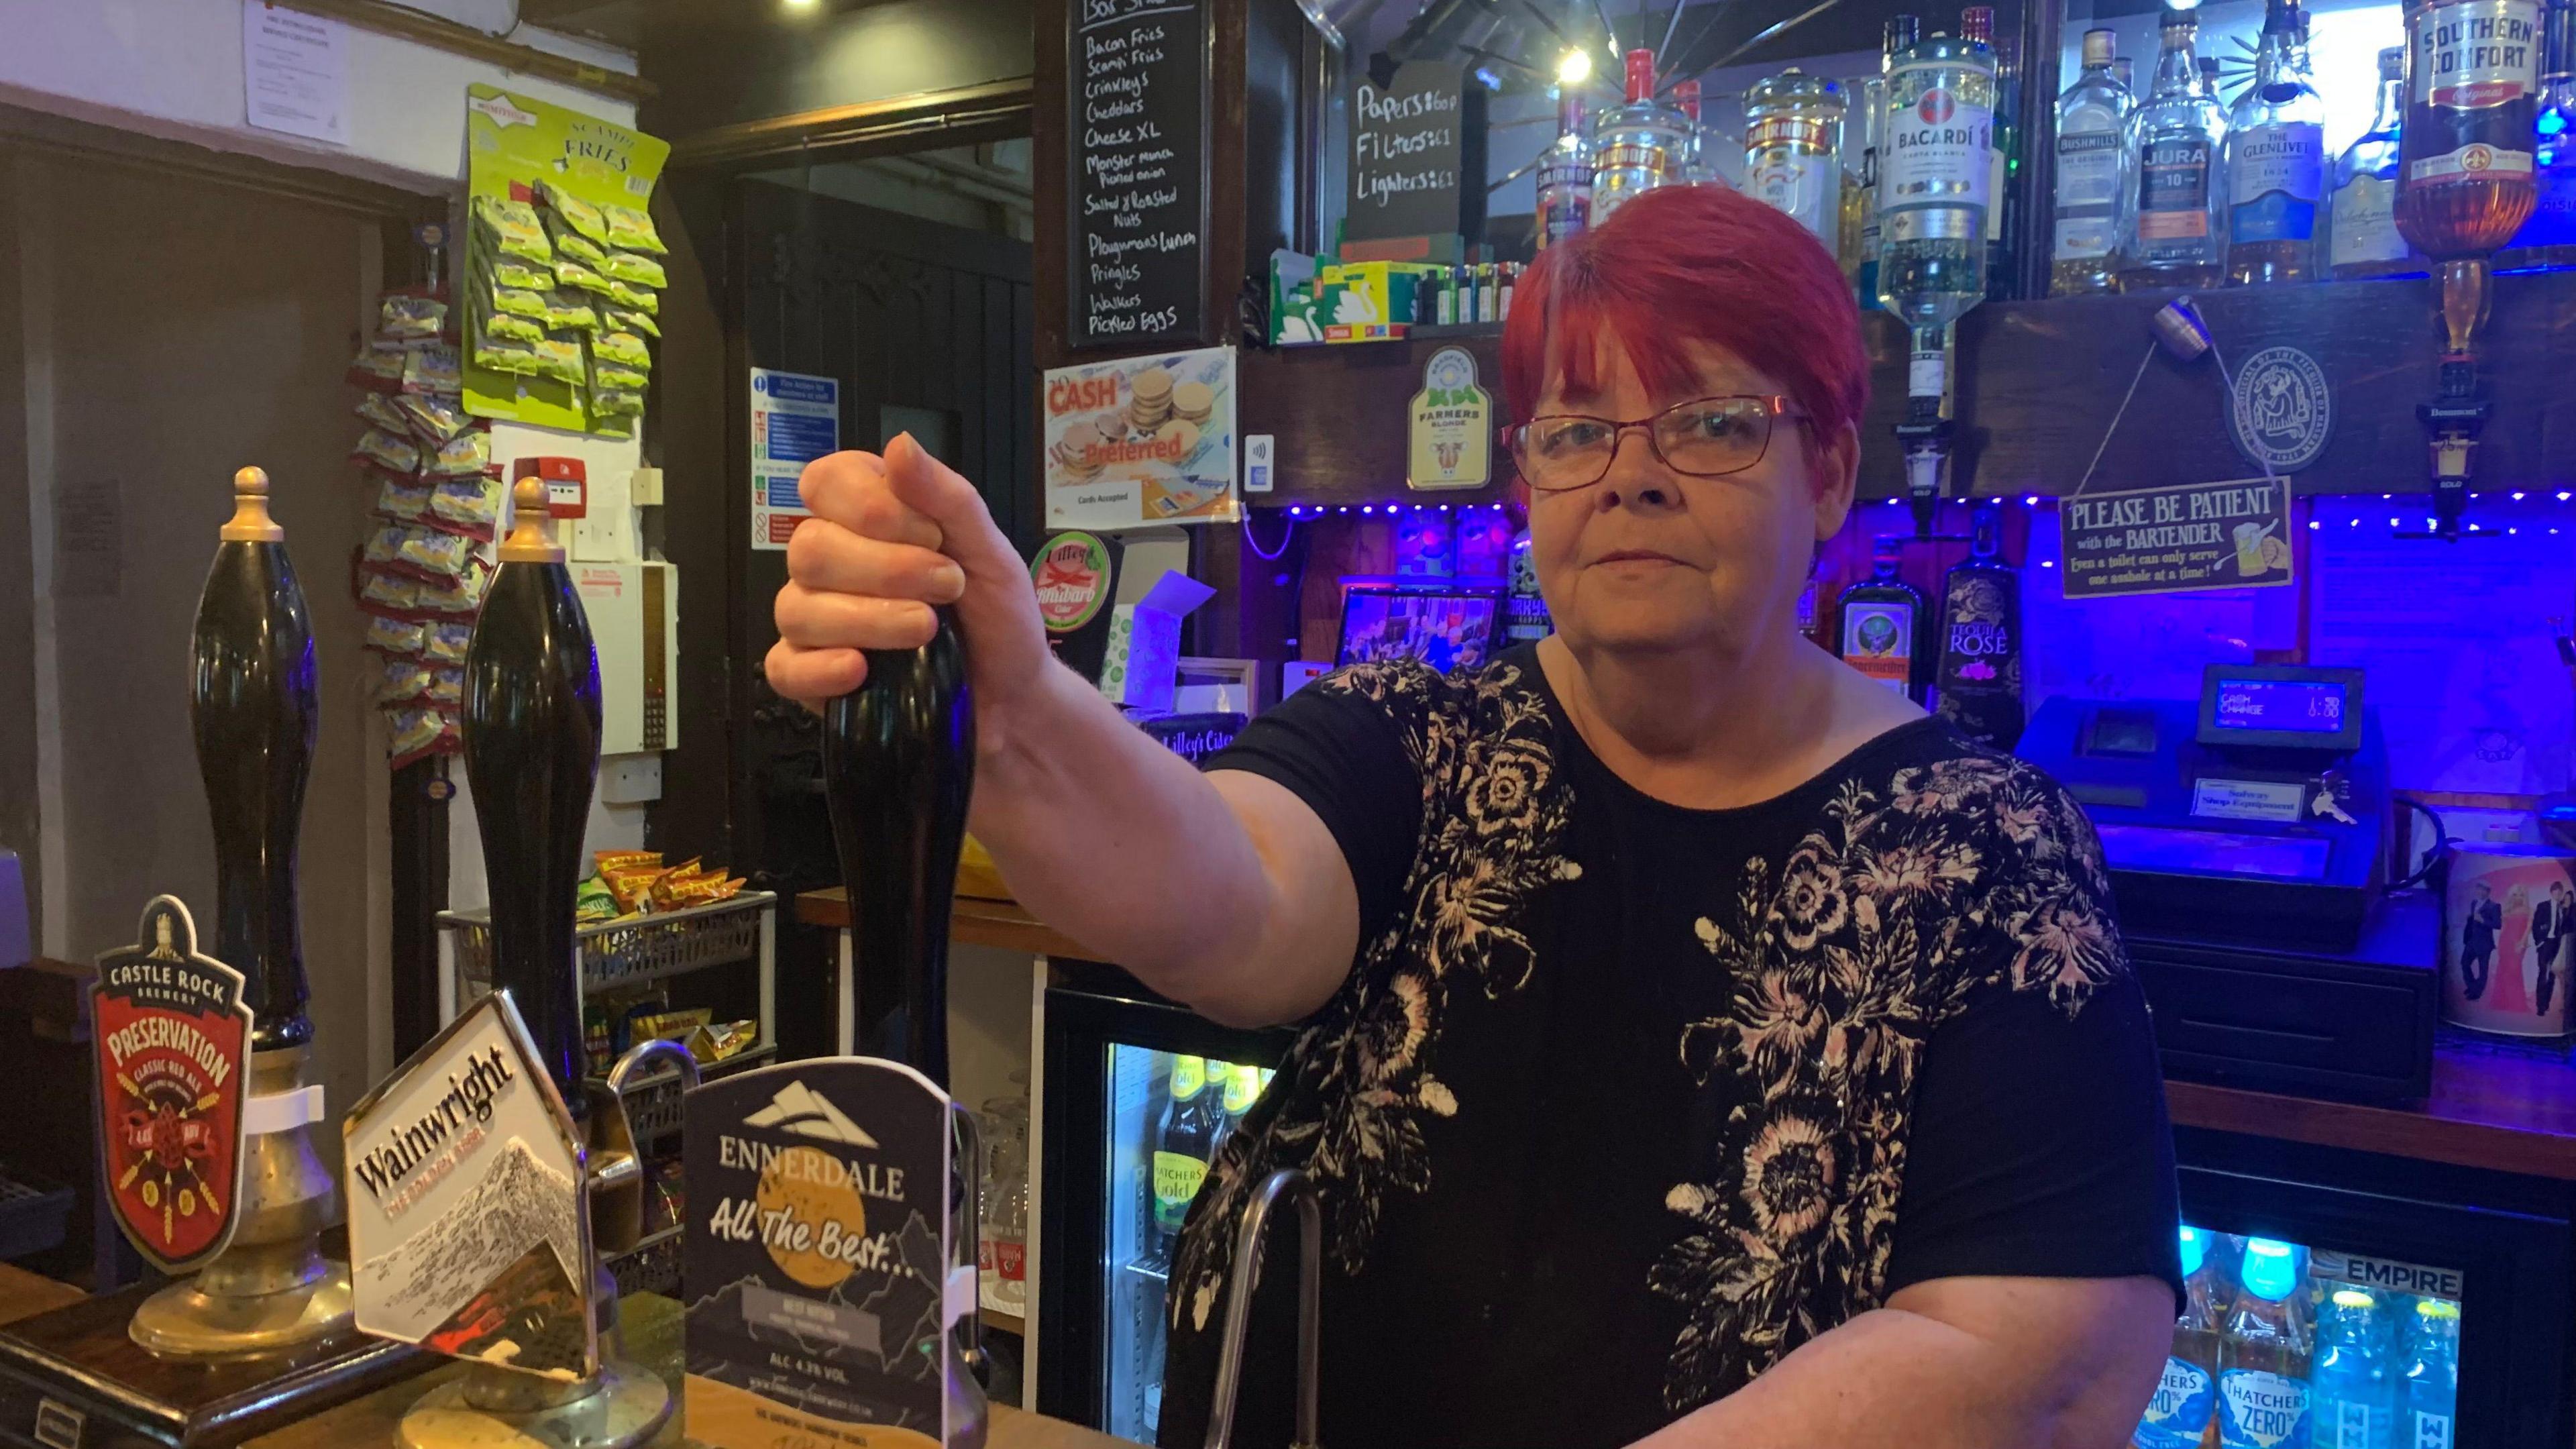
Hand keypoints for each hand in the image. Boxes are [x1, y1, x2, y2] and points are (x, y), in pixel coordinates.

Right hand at [767, 435, 1049, 718]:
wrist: (1013, 697)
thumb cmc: (997, 619)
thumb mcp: (990, 552)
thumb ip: (948, 497)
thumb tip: (900, 444)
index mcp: (866, 520)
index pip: (825, 483)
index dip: (872, 506)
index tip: (932, 535)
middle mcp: (831, 564)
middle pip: (810, 547)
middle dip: (887, 568)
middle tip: (946, 586)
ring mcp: (816, 621)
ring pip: (799, 608)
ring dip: (872, 618)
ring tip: (928, 630)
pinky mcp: (813, 677)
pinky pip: (786, 668)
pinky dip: (822, 669)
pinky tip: (862, 669)